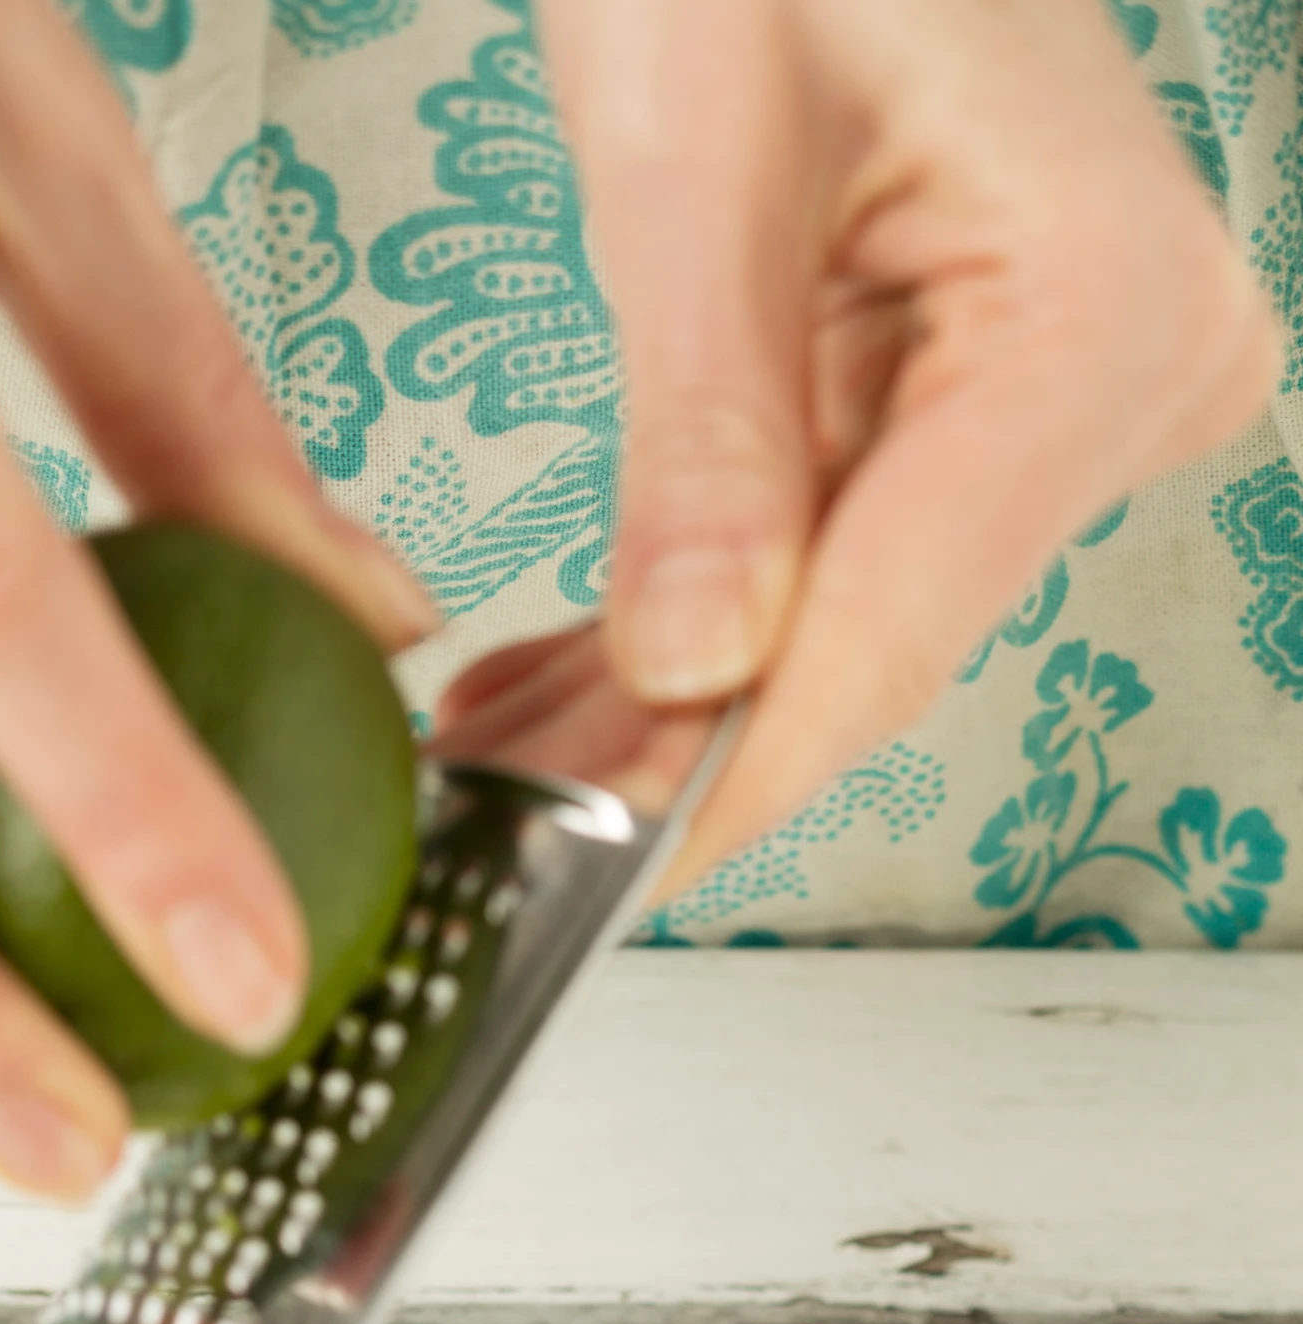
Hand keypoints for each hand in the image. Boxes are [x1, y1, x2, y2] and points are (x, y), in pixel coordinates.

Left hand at [524, 0, 1279, 883]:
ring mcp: (1071, 389)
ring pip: (838, 618)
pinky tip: (554, 691)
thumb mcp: (694, 151)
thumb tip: (687, 670)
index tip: (586, 874)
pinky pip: (830, 554)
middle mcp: (1134, 363)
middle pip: (872, 638)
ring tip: (488, 769)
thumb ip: (704, 431)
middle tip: (488, 832)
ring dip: (658, 705)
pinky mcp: (993, 396)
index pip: (894, 623)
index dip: (727, 772)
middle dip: (670, 747)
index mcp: (1105, 306)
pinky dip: (689, 620)